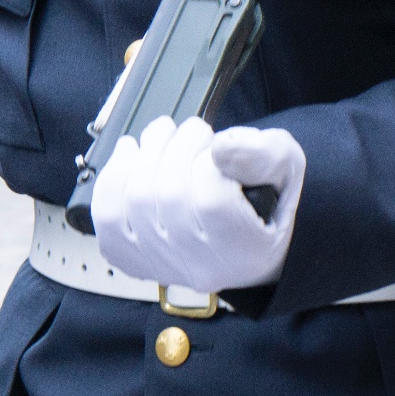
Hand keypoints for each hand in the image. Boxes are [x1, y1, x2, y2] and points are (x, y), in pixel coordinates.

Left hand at [92, 115, 304, 293]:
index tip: (215, 145)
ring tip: (161, 135)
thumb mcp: (286, 168)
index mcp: (246, 249)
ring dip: (144, 154)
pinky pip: (108, 219)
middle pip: (169, 196)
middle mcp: (202, 266)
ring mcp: (163, 266)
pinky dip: (113, 178)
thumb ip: (264, 153)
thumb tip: (221, 148)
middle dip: (175, 146)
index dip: (206, 159)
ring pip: (135, 203)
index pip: (211, 199)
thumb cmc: (267, 201)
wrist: (245, 241)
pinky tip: (130, 157)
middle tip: (189, 129)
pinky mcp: (134, 259)